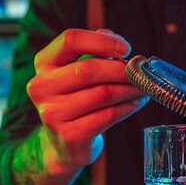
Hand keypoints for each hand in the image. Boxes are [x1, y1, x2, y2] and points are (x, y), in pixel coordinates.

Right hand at [26, 28, 148, 174]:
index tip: (126, 48)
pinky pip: (107, 116)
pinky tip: (136, 103)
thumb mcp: (78, 71)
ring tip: (143, 88)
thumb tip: (118, 41)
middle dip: (121, 70)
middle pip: (88, 70)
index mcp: (44, 63)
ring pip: (102, 94)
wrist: (64, 144)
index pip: (70, 40)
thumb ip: (95, 51)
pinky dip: (127, 107)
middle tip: (142, 73)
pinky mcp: (70, 135)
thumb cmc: (77, 100)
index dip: (102, 41)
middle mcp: (42, 86)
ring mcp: (53, 113)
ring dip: (129, 89)